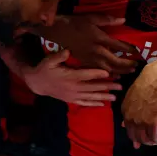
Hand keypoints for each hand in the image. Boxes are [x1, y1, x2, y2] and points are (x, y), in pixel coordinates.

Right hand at [3, 48, 121, 106]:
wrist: (37, 83)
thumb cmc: (44, 69)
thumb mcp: (49, 60)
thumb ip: (59, 56)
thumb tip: (68, 51)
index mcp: (69, 76)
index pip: (86, 75)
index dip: (97, 73)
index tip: (109, 73)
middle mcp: (73, 87)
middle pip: (92, 87)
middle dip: (107, 86)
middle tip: (120, 86)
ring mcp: (72, 95)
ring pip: (90, 96)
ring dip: (103, 96)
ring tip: (115, 97)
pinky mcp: (71, 100)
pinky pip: (84, 103)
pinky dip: (93, 104)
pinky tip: (102, 104)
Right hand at [35, 14, 137, 73]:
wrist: (57, 32)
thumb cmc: (74, 23)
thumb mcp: (90, 17)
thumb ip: (107, 19)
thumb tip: (123, 20)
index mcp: (98, 39)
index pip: (118, 46)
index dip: (128, 49)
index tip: (137, 51)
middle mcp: (96, 51)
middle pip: (115, 61)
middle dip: (126, 65)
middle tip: (136, 66)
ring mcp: (89, 59)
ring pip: (107, 70)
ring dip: (119, 72)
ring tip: (128, 73)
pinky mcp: (84, 63)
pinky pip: (98, 72)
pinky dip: (108, 75)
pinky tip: (113, 78)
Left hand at [121, 65, 156, 146]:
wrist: (152, 82)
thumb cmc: (144, 83)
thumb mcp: (131, 94)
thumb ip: (130, 104)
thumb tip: (130, 109)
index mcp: (124, 110)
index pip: (126, 126)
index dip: (132, 132)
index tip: (136, 136)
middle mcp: (129, 118)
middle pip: (133, 134)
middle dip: (138, 141)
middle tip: (144, 143)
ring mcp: (139, 122)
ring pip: (142, 137)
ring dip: (148, 141)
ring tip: (152, 142)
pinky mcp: (150, 123)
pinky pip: (152, 136)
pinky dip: (155, 139)